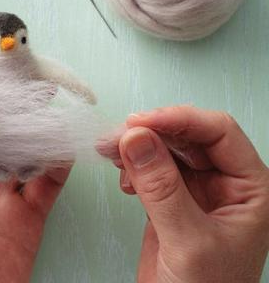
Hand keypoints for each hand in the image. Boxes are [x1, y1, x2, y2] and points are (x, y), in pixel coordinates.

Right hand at [101, 106, 268, 282]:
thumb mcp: (187, 242)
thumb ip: (161, 187)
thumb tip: (137, 137)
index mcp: (250, 187)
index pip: (219, 132)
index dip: (181, 120)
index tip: (143, 121)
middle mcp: (226, 181)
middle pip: (190, 135)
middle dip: (153, 130)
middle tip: (120, 134)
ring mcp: (198, 188)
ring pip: (168, 146)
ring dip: (138, 144)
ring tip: (112, 149)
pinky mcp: (172, 196)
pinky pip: (153, 165)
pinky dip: (133, 162)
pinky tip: (123, 175)